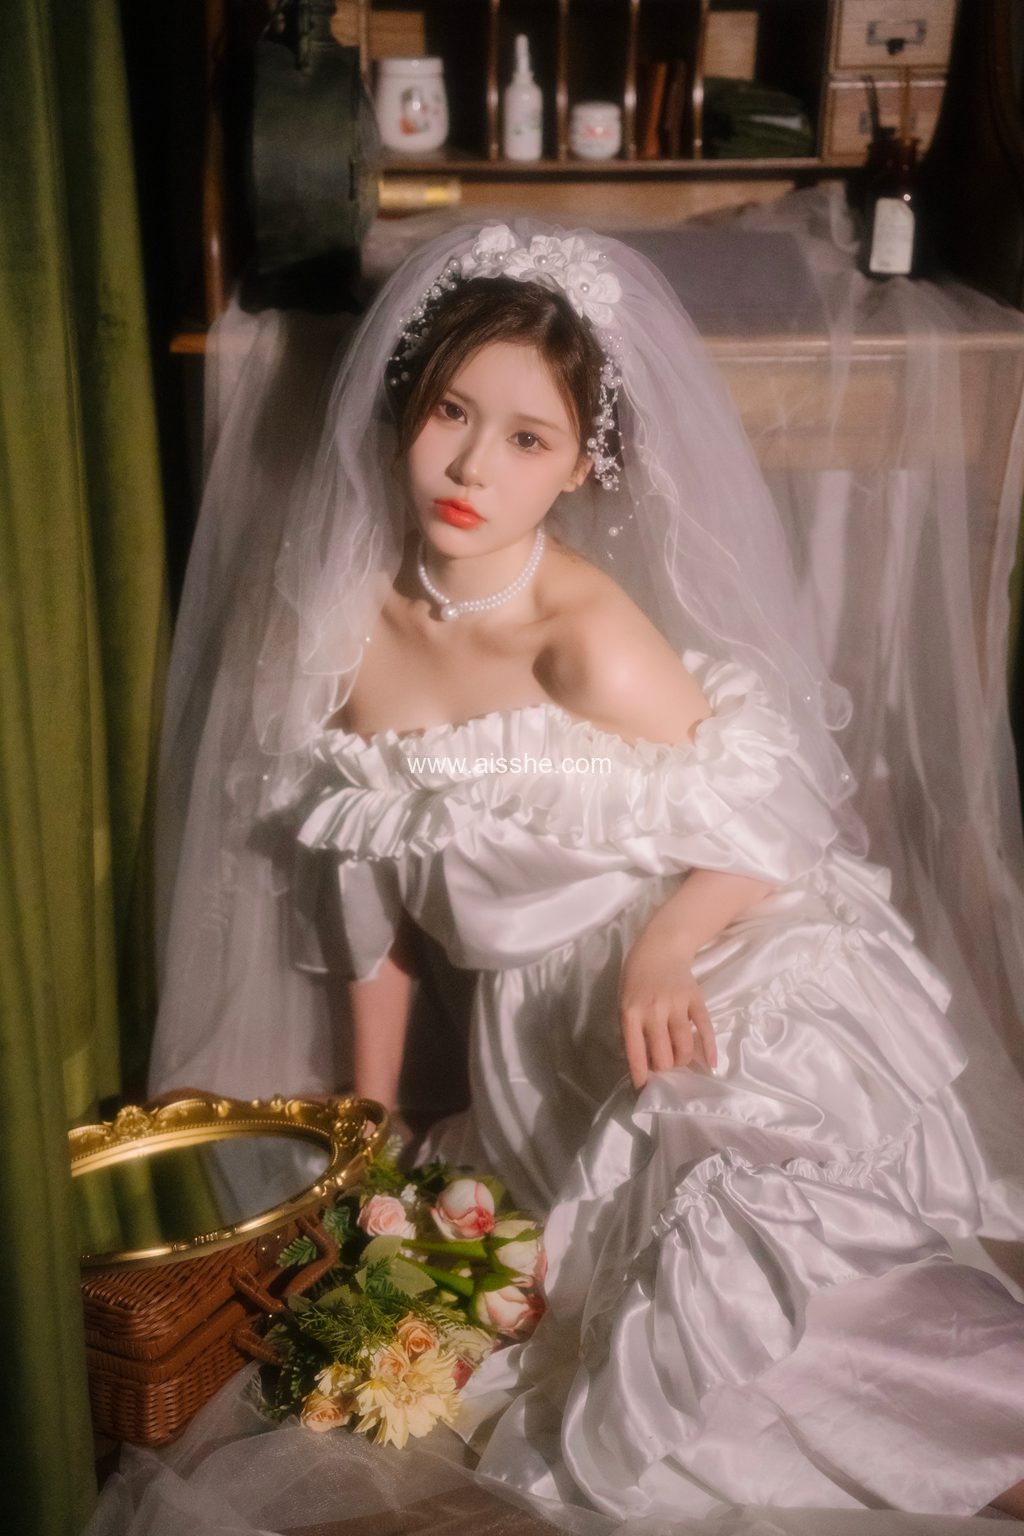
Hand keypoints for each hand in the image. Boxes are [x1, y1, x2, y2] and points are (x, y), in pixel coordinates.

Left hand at [618, 929, 716, 1089]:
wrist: (660, 947)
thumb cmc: (637, 978)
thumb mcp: (624, 1002)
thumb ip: (632, 1030)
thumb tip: (645, 1063)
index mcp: (631, 1013)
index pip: (635, 1052)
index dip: (641, 1075)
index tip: (644, 1088)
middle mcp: (653, 1011)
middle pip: (663, 1056)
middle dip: (664, 1069)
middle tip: (664, 1067)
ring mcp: (677, 1005)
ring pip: (684, 1047)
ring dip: (682, 1061)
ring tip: (679, 1060)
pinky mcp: (696, 1000)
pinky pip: (705, 1029)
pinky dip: (709, 1049)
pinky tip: (710, 1064)